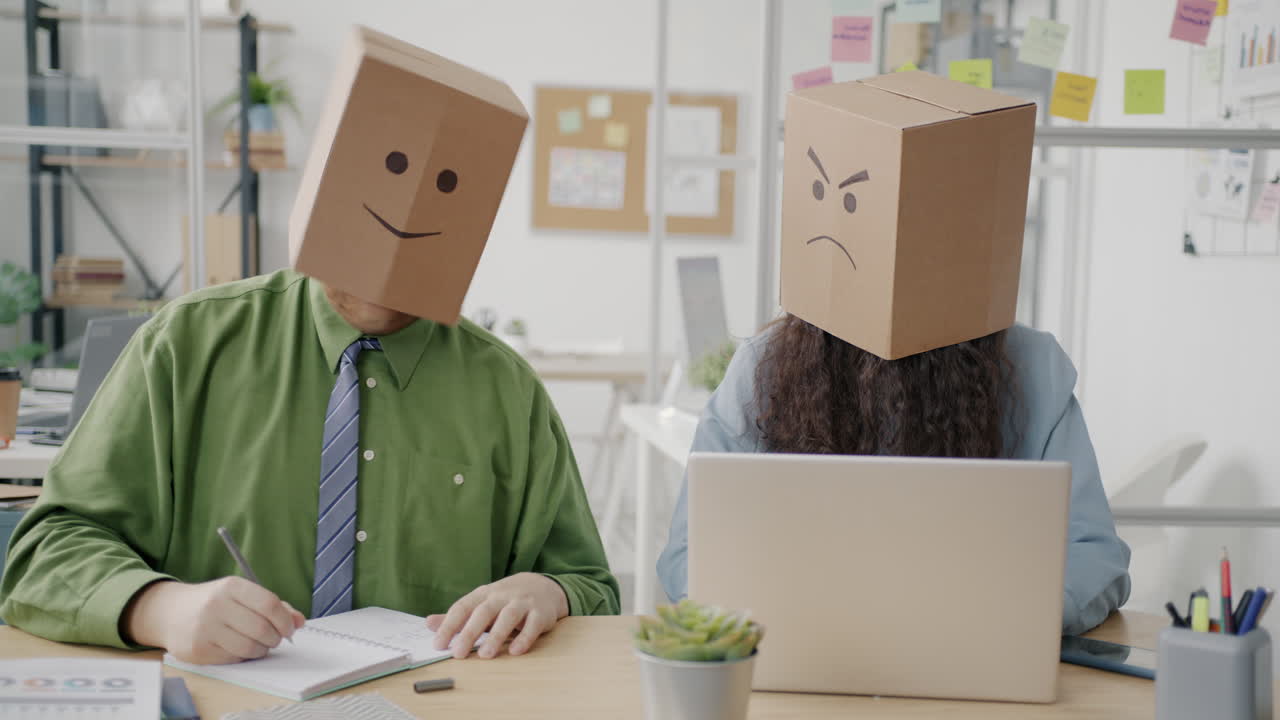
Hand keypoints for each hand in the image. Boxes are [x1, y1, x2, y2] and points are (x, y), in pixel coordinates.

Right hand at [123, 578, 305, 663]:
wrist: (171, 613)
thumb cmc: (216, 603)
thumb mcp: (242, 595)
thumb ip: (275, 606)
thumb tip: (299, 622)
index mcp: (231, 587)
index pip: (269, 604)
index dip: (285, 620)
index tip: (290, 628)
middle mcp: (216, 605)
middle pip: (261, 628)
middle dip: (275, 638)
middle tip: (275, 639)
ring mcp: (204, 629)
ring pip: (249, 648)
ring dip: (261, 650)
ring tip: (259, 644)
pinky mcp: (197, 650)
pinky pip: (233, 659)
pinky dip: (243, 657)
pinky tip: (239, 648)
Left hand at [425, 573, 568, 658]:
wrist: (542, 587)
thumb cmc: (505, 600)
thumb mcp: (481, 604)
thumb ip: (457, 617)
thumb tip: (428, 624)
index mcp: (483, 594)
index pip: (462, 607)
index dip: (449, 626)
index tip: (438, 645)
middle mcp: (502, 596)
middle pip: (484, 612)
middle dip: (470, 632)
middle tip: (458, 653)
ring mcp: (522, 602)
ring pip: (508, 617)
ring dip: (496, 636)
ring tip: (486, 655)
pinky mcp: (541, 613)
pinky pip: (533, 625)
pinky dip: (524, 638)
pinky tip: (515, 651)